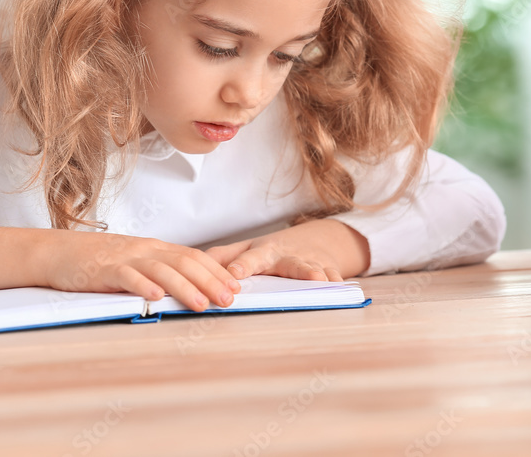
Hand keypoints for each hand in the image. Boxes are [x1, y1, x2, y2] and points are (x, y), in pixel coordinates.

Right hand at [41, 231, 242, 311]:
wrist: (58, 252)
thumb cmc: (97, 261)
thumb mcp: (133, 261)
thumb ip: (158, 269)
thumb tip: (188, 287)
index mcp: (154, 248)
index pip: (193, 256)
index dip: (217, 271)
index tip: (236, 287)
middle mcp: (144, 249)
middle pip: (184, 262)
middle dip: (210, 282)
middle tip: (229, 300)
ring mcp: (125, 258)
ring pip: (162, 270)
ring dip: (185, 288)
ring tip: (202, 304)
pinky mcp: (104, 269)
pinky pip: (127, 276)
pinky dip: (143, 286)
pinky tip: (156, 298)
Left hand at [202, 219, 370, 282]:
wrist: (312, 241)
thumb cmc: (270, 251)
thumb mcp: (244, 250)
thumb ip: (220, 257)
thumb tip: (190, 264)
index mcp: (262, 252)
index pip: (249, 259)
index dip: (242, 266)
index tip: (235, 275)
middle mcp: (286, 257)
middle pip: (287, 263)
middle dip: (286, 268)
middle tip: (284, 274)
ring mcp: (309, 263)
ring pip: (312, 268)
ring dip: (316, 274)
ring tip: (320, 280)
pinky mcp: (328, 270)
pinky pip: (334, 276)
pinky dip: (337, 281)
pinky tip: (341, 287)